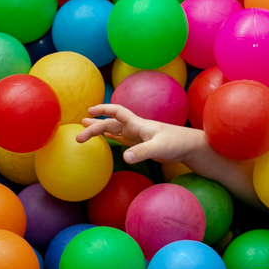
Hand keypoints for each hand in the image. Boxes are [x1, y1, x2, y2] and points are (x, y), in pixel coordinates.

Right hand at [76, 104, 205, 164]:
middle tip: (78, 136)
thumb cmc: (177, 144)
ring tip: (83, 130)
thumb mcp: (160, 148)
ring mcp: (138, 136)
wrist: (190, 147)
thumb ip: (142, 152)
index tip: (89, 112)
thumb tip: (124, 158)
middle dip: (94, 128)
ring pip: (114, 131)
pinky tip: (105, 139)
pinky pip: (122, 140)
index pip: (117, 112)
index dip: (103, 110)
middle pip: (111, 124)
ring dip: (100, 130)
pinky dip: (111, 139)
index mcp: (139, 124)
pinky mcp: (141, 145)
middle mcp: (136, 128)